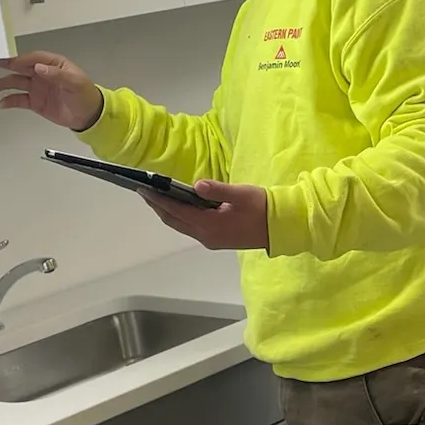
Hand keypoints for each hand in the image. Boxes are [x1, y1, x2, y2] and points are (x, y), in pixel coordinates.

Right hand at [0, 52, 102, 131]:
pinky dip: (9, 100)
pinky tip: (2, 103)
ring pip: (16, 83)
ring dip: (4, 84)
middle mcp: (42, 74)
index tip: (10, 61)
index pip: (34, 58)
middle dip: (6, 66)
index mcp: (53, 65)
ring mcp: (38, 88)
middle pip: (21, 67)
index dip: (21, 59)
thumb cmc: (86, 95)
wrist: (89, 116)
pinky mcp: (35, 102)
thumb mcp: (75, 83)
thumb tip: (39, 68)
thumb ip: (57, 75)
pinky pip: (19, 99)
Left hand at [141, 181, 269, 251]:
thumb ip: (217, 189)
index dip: (158, 199)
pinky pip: (190, 228)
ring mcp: (210, 240)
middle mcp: (205, 235)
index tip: (144, 189)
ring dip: (167, 212)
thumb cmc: (262, 208)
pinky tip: (179, 207)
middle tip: (144, 192)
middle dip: (157, 206)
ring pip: (181, 226)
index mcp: (209, 224)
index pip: (176, 210)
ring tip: (156, 198)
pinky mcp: (217, 239)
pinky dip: (180, 217)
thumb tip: (196, 185)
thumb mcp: (240, 194)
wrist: (279, 227)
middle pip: (174, 221)